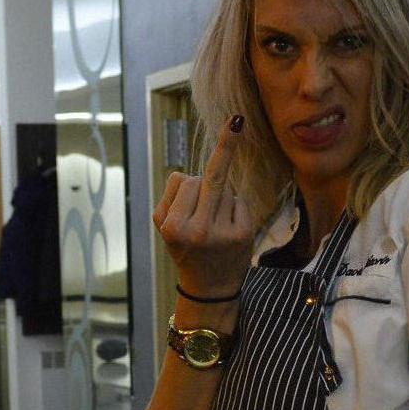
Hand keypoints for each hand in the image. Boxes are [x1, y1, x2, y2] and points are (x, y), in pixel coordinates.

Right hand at [154, 116, 254, 300]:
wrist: (208, 288)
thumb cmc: (185, 249)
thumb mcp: (165, 226)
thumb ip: (173, 196)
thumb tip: (196, 172)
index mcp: (172, 226)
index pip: (185, 181)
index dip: (188, 185)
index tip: (223, 135)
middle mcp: (196, 230)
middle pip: (210, 177)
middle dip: (224, 148)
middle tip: (236, 121)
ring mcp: (222, 233)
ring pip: (225, 188)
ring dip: (220, 194)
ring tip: (213, 222)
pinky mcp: (243, 235)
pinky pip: (238, 200)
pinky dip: (234, 205)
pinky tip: (228, 226)